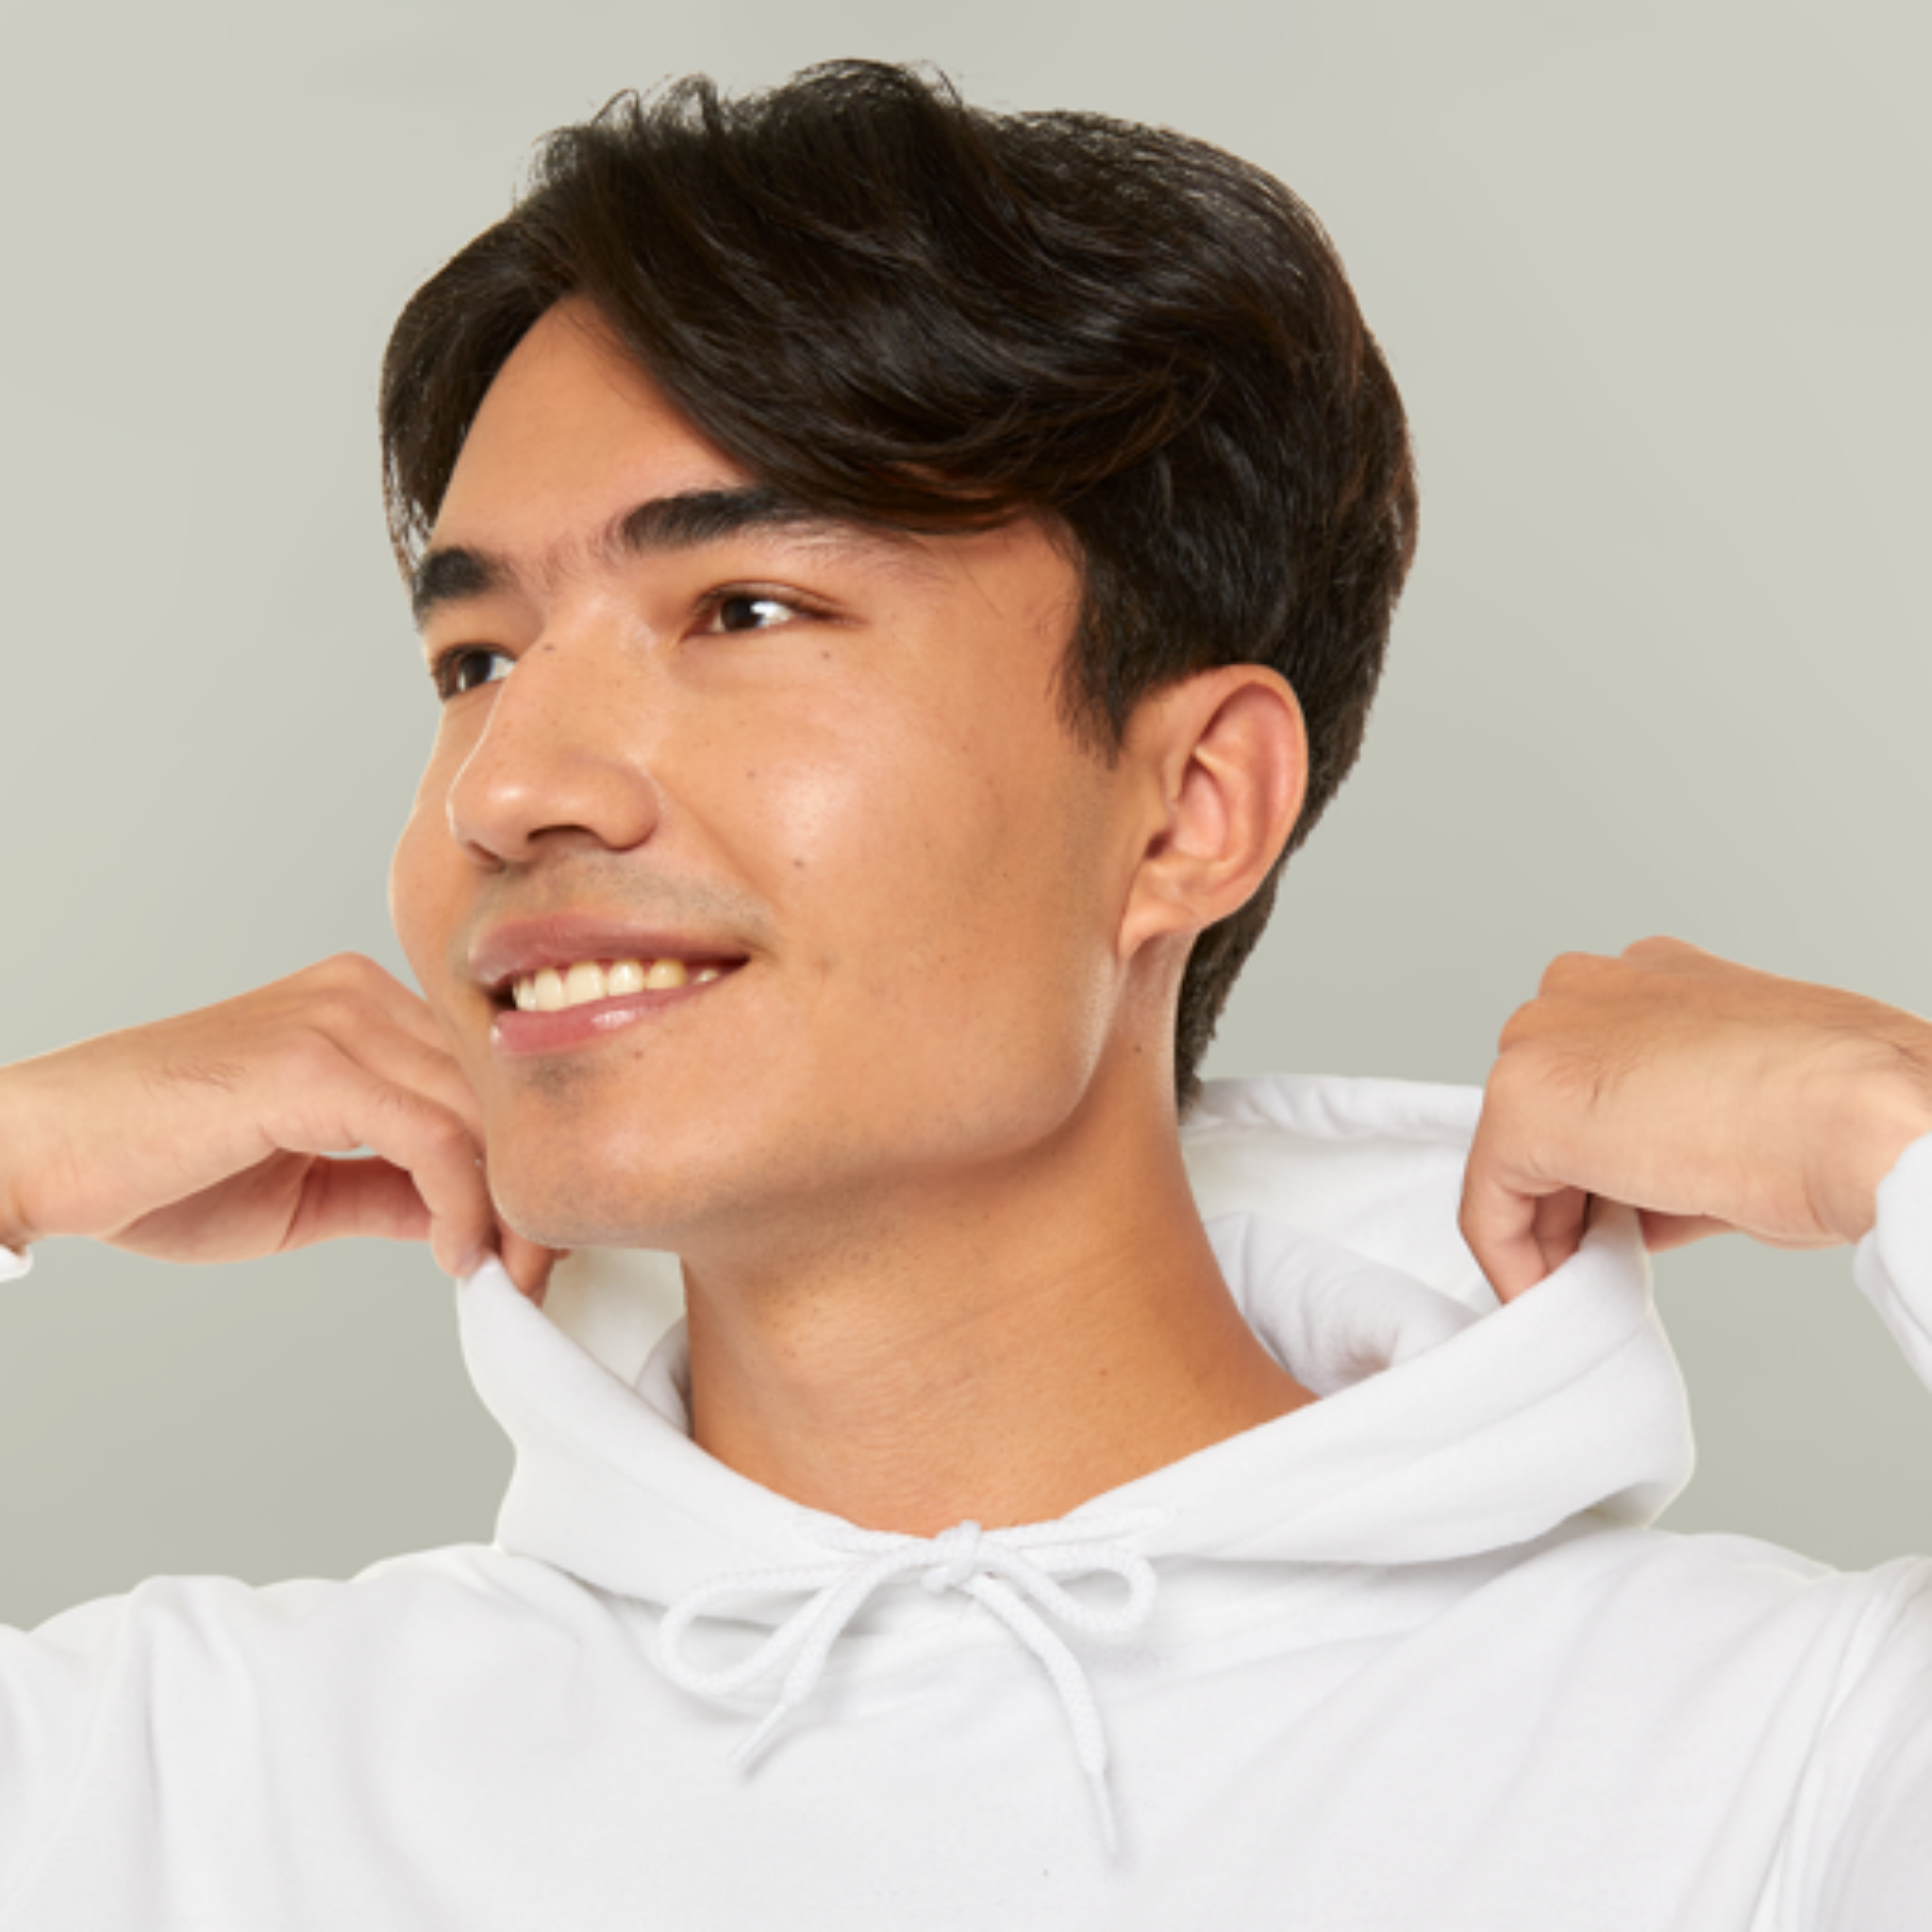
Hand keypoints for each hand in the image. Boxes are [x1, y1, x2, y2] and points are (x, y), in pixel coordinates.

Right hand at [0, 953, 558, 1298]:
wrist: (38, 1155)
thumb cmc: (151, 1168)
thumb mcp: (306, 1188)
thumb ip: (392, 1187)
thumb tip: (470, 1219)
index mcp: (360, 1006)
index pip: (480, 1078)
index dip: (519, 1162)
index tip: (536, 1242)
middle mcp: (358, 995)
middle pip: (493, 1089)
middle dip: (528, 1185)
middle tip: (542, 1267)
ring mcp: (336, 1019)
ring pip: (476, 1110)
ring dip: (508, 1203)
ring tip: (510, 1270)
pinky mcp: (310, 1064)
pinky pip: (431, 1134)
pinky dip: (462, 1201)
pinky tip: (457, 1253)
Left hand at [1460, 938, 1931, 1302]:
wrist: (1873, 1119)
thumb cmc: (1845, 1117)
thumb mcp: (1743, 1121)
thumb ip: (1670, 1146)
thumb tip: (1637, 1205)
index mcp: (1651, 978)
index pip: (1596, 1075)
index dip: (1606, 1158)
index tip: (1630, 1218)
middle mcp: (1587, 989)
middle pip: (1543, 1108)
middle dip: (1568, 1190)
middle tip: (1606, 1257)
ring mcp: (1548, 1038)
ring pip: (1512, 1152)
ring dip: (1545, 1228)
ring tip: (1592, 1281)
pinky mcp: (1522, 1103)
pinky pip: (1489, 1200)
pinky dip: (1512, 1257)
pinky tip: (1549, 1294)